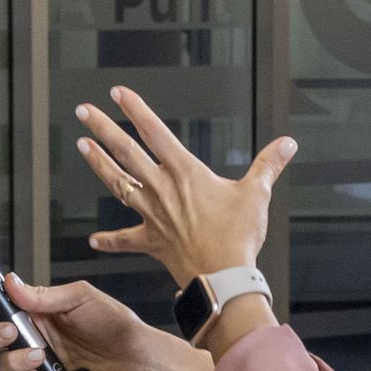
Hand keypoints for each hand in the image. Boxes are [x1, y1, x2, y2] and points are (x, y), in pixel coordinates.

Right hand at [0, 273, 224, 370]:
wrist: (137, 361)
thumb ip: (45, 295)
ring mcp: (41, 356)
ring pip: (4, 359)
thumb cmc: (116, 324)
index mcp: (42, 307)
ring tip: (39, 356)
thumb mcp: (81, 298)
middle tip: (10, 332)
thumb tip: (11, 282)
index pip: (4, 302)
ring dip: (14, 359)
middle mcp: (37, 331)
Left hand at [76, 85, 296, 286]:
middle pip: (126, 152)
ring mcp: (153, 215)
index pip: (155, 132)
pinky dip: (109, 241)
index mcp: (185, 172)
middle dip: (103, 128)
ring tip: (83, 146)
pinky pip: (125, 240)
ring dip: (99, 164)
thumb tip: (287, 143)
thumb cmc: (237, 237)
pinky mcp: (152, 241)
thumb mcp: (257, 194)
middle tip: (84, 112)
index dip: (135, 110)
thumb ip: (269, 165)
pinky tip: (94, 240)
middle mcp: (163, 189)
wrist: (221, 276)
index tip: (118, 93)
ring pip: (118, 184)